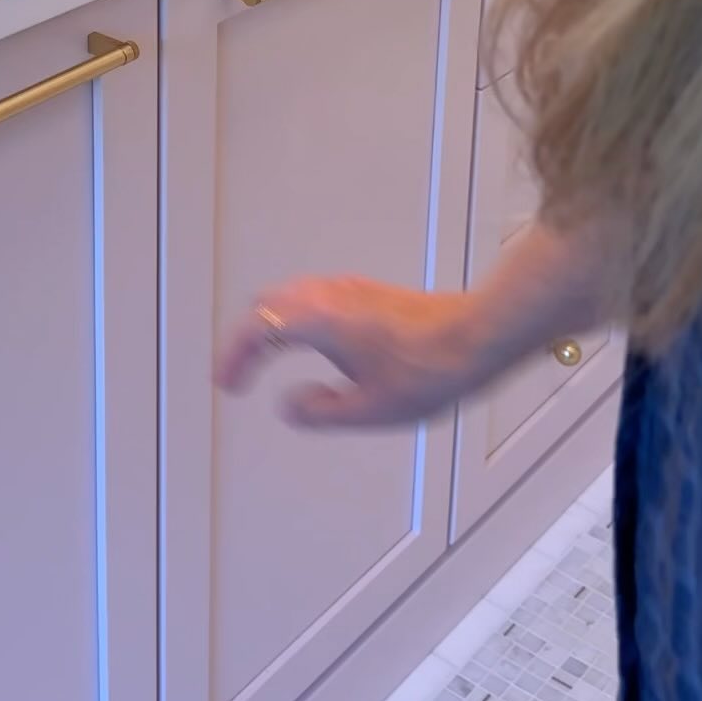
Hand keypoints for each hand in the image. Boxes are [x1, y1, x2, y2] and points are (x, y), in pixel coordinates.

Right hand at [215, 276, 482, 429]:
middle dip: (245, 338)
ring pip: (289, 296)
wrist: (474, 336)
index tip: (227, 382)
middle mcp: (327, 296)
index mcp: (318, 320)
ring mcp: (347, 289)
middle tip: (238, 370)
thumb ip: (320, 411)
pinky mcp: (365, 292)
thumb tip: (290, 406)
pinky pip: (311, 297)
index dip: (234, 356)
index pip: (257, 329)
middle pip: (266, 305)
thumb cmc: (426, 371)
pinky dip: (292, 317)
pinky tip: (308, 341)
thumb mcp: (367, 408)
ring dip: (269, 324)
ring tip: (264, 357)